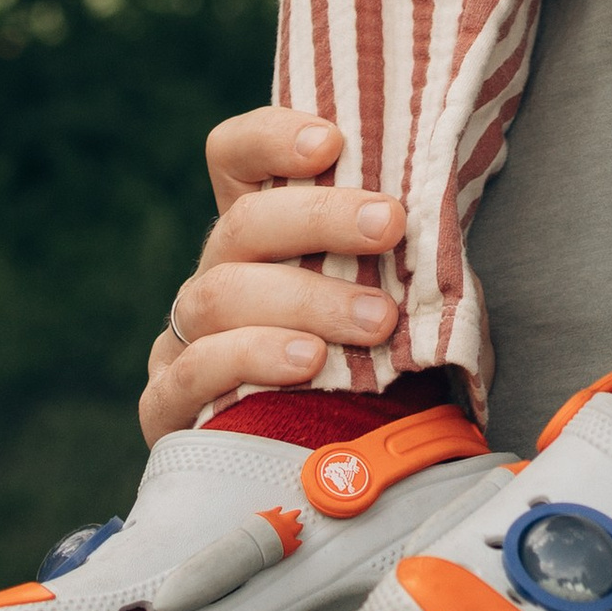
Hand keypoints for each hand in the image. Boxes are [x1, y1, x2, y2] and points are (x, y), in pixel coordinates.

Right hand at [137, 104, 405, 442]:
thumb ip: (404, 260)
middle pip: (239, 224)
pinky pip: (191, 374)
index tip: (331, 142)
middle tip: (389, 226)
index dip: (270, 138)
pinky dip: (251, 362)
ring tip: (373, 320)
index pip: (234, 157)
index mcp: (262, 234)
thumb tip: (442, 223)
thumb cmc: (381, 366)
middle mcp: (216, 275)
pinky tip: (307, 366)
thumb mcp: (401, 301)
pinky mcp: (169, 406)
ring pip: (218, 295)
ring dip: (303, 300)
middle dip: (319, 218)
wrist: (348, 473)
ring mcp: (185, 339)